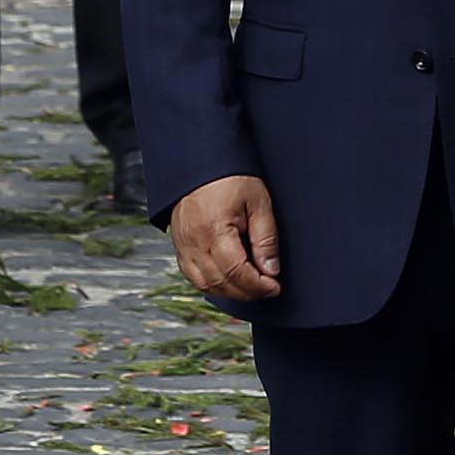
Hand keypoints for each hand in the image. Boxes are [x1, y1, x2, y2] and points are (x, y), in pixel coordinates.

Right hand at [169, 174, 287, 303]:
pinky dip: (212, 284)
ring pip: (205, 285)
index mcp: (214, 230)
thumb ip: (265, 239)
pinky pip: (193, 276)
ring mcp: (184, 246)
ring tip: (251, 287)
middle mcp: (194, 242)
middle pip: (221, 283)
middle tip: (268, 288)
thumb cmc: (230, 178)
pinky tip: (228, 280)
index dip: (259, 285)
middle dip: (248, 292)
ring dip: (230, 292)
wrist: (202, 162)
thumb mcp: (258, 202)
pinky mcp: (180, 246)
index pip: (237, 272)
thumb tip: (271, 270)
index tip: (275, 286)